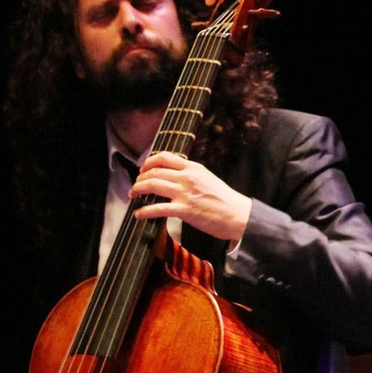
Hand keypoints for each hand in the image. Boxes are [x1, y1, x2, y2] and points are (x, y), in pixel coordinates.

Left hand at [129, 151, 252, 242]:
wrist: (239, 215)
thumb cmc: (225, 200)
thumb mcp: (208, 178)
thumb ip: (191, 175)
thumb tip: (175, 176)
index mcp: (193, 167)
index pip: (164, 157)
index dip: (148, 162)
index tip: (142, 170)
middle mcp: (187, 177)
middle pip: (154, 171)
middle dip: (139, 179)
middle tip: (135, 186)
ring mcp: (185, 193)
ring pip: (152, 185)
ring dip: (137, 190)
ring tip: (132, 196)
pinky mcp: (184, 210)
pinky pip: (157, 208)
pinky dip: (144, 211)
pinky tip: (138, 214)